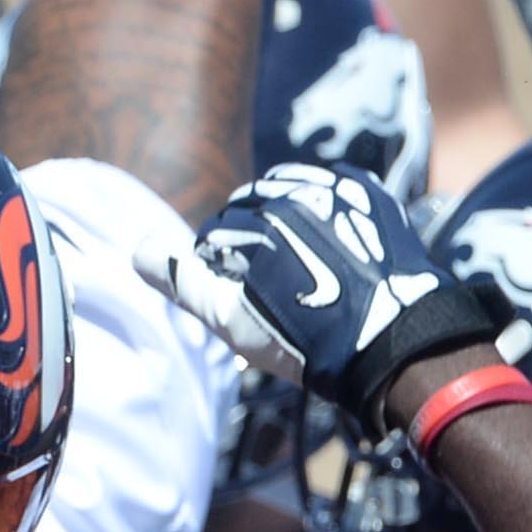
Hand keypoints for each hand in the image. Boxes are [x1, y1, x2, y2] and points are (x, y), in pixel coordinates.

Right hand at [147, 161, 507, 439]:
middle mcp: (294, 192)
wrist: (394, 344)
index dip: (219, 266)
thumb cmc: (306, 338)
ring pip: (290, 192)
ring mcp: (335, 190)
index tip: (238, 295)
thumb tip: (138, 248)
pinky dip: (323, 207)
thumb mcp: (230, 319)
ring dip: (286, 217)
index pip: (215, 233)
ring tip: (300, 260)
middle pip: (252, 208)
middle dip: (251, 237)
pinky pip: (331, 186)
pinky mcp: (369, 194)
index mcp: (255, 220)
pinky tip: (330, 241)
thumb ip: (181, 279)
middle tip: (270, 281)